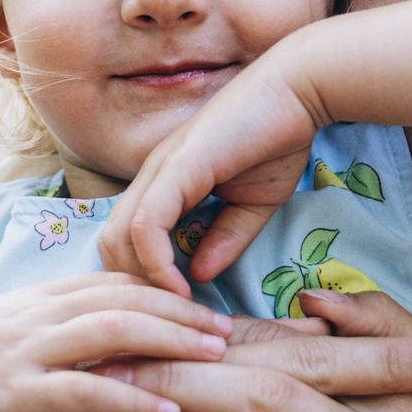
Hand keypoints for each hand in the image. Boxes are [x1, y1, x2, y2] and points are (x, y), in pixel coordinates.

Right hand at [0, 274, 231, 411]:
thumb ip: (44, 333)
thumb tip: (97, 339)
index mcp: (29, 300)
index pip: (110, 281)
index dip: (162, 291)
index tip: (203, 310)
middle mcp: (31, 316)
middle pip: (123, 298)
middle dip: (182, 313)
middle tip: (229, 332)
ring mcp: (22, 353)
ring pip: (113, 332)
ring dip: (171, 344)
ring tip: (217, 361)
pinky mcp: (14, 396)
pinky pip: (85, 391)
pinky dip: (132, 397)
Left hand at [98, 54, 324, 292]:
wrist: (300, 91)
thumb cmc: (279, 139)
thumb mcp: (252, 204)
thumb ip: (225, 238)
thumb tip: (202, 275)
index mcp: (165, 184)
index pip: (127, 240)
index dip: (145, 281)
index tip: (177, 313)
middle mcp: (152, 177)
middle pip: (110, 244)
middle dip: (135, 290)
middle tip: (170, 321)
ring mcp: (159, 171)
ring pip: (118, 238)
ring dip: (143, 284)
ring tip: (177, 310)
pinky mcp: (176, 169)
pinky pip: (146, 226)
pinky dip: (156, 264)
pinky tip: (184, 287)